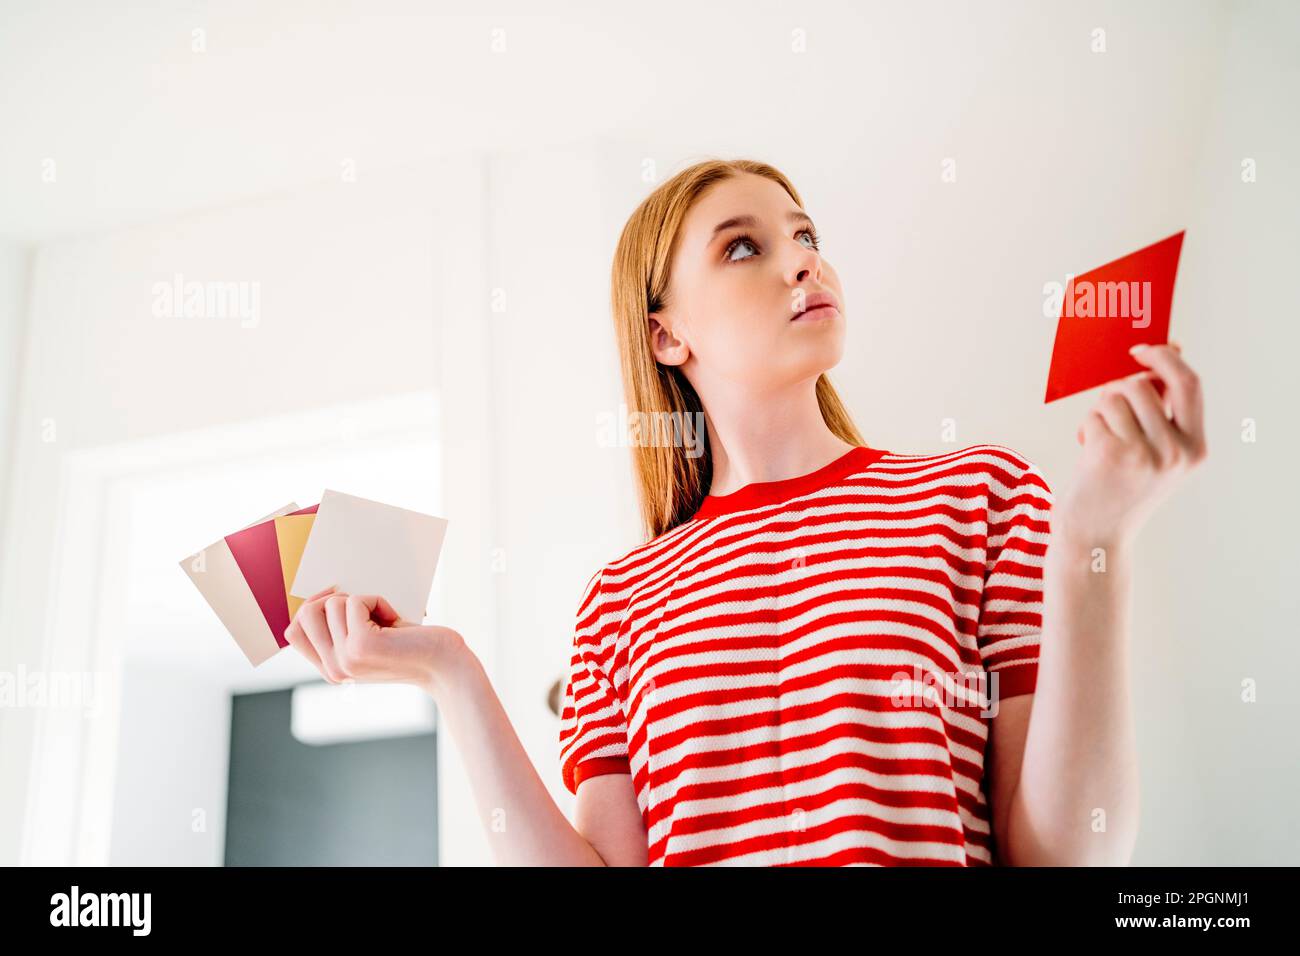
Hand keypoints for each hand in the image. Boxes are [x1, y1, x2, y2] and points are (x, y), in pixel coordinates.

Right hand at [284, 586, 467, 694]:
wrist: (447, 664)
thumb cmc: (413, 644)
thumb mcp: (369, 637)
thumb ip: (340, 627)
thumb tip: (318, 593)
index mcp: (331, 669)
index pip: (292, 632)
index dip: (312, 606)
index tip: (340, 599)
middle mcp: (334, 669)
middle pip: (303, 614)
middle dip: (334, 599)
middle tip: (365, 607)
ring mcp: (345, 659)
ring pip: (328, 604)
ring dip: (360, 599)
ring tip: (385, 619)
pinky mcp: (360, 646)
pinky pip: (353, 601)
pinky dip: (377, 600)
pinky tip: (396, 620)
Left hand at [1056, 342, 1207, 550]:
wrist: (1095, 537)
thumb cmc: (1120, 489)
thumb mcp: (1156, 453)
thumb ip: (1165, 409)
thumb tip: (1171, 350)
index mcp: (1194, 448)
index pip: (1189, 384)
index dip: (1165, 358)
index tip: (1141, 350)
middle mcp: (1175, 451)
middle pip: (1142, 386)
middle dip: (1117, 392)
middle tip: (1108, 414)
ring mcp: (1144, 453)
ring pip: (1113, 397)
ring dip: (1099, 413)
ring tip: (1101, 442)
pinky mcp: (1111, 454)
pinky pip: (1093, 415)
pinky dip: (1086, 428)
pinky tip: (1088, 453)